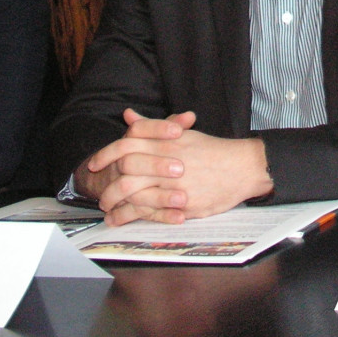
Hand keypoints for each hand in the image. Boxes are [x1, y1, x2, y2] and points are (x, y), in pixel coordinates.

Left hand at [82, 110, 272, 225]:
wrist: (242, 167)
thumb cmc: (212, 150)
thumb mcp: (181, 134)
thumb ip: (152, 126)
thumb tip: (128, 115)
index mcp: (165, 141)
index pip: (125, 145)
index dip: (105, 154)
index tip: (95, 164)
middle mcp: (165, 161)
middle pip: (124, 171)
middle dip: (107, 183)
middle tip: (99, 192)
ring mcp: (172, 184)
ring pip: (133, 193)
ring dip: (115, 203)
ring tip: (106, 209)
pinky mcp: (180, 204)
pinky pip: (148, 212)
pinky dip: (129, 217)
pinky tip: (119, 221)